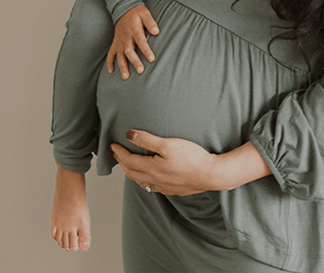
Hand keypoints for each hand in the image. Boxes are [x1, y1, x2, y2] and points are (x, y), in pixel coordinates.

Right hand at [106, 5, 158, 78]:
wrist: (123, 8)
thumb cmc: (136, 12)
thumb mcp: (145, 13)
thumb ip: (150, 22)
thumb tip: (156, 32)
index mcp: (134, 30)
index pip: (141, 41)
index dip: (146, 50)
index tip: (151, 59)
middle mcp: (125, 37)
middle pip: (129, 51)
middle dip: (134, 61)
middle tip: (141, 71)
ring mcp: (119, 40)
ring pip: (119, 55)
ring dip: (122, 66)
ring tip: (126, 77)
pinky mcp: (115, 42)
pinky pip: (110, 53)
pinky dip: (109, 62)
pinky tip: (111, 71)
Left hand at [111, 131, 272, 195]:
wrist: (210, 174)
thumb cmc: (191, 158)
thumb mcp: (168, 144)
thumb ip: (147, 140)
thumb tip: (129, 134)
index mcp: (151, 168)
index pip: (128, 161)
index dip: (119, 153)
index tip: (112, 145)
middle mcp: (155, 180)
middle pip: (132, 173)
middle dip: (122, 163)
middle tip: (116, 154)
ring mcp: (164, 187)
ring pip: (141, 181)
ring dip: (132, 173)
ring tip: (129, 165)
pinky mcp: (173, 189)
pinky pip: (152, 186)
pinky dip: (144, 180)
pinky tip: (149, 178)